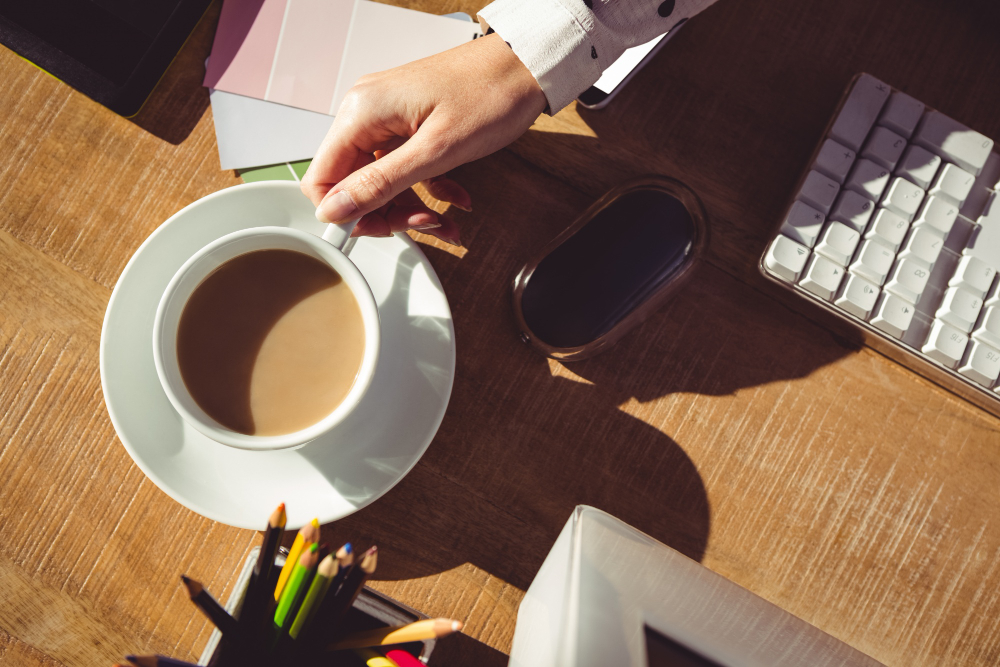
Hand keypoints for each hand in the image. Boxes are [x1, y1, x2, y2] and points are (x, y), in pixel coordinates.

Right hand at [301, 33, 546, 242]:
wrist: (525, 66)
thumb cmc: (489, 94)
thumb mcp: (435, 150)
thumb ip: (381, 183)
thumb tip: (335, 210)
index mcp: (362, 113)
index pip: (322, 176)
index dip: (343, 212)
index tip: (374, 230)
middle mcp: (367, 112)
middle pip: (352, 182)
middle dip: (386, 212)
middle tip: (422, 223)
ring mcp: (388, 118)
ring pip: (381, 180)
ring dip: (411, 205)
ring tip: (446, 220)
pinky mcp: (408, 124)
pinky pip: (403, 167)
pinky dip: (427, 188)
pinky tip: (455, 197)